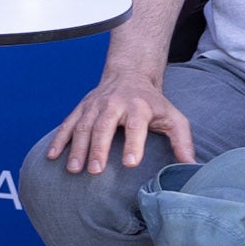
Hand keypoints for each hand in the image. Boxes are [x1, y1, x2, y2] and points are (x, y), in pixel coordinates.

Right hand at [48, 65, 194, 174]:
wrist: (130, 74)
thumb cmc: (153, 103)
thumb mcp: (173, 118)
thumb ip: (183, 141)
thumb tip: (192, 166)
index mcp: (139, 107)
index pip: (136, 126)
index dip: (133, 144)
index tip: (130, 164)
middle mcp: (115, 104)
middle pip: (104, 127)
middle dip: (98, 149)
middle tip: (95, 171)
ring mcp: (95, 105)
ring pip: (83, 126)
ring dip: (77, 148)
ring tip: (74, 169)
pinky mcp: (81, 108)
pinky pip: (67, 124)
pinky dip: (59, 139)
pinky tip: (52, 156)